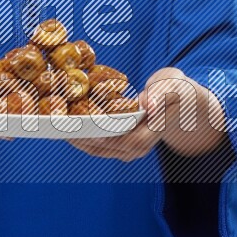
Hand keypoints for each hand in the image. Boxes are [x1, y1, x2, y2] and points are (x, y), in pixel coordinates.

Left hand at [63, 67, 180, 162]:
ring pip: (98, 150)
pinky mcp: (120, 145)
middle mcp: (139, 147)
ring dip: (77, 140)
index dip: (103, 135)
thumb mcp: (174, 86)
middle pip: (106, 147)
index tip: (82, 127)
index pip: (125, 139)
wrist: (180, 104)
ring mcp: (129, 149)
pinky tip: (66, 127)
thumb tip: (147, 104)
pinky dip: (81, 138)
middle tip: (59, 126)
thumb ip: (162, 94)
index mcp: (152, 132)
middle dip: (81, 138)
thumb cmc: (177, 91)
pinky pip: (97, 146)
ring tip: (56, 127)